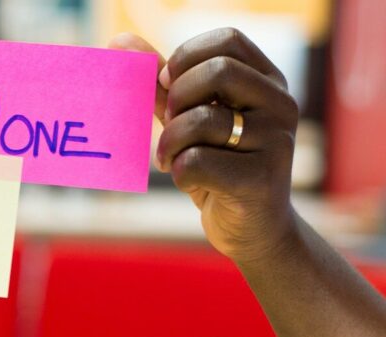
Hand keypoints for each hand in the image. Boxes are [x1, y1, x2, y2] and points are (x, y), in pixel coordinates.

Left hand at [110, 29, 300, 263]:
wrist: (252, 231)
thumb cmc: (218, 169)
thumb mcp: (190, 122)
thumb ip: (161, 85)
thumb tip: (119, 41)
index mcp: (268, 82)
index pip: (228, 41)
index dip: (186, 58)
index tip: (168, 85)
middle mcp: (281, 105)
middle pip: (217, 72)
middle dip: (177, 100)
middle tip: (170, 124)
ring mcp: (277, 142)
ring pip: (202, 121)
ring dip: (170, 143)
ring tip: (170, 159)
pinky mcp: (261, 180)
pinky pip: (196, 162)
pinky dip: (178, 172)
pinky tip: (188, 182)